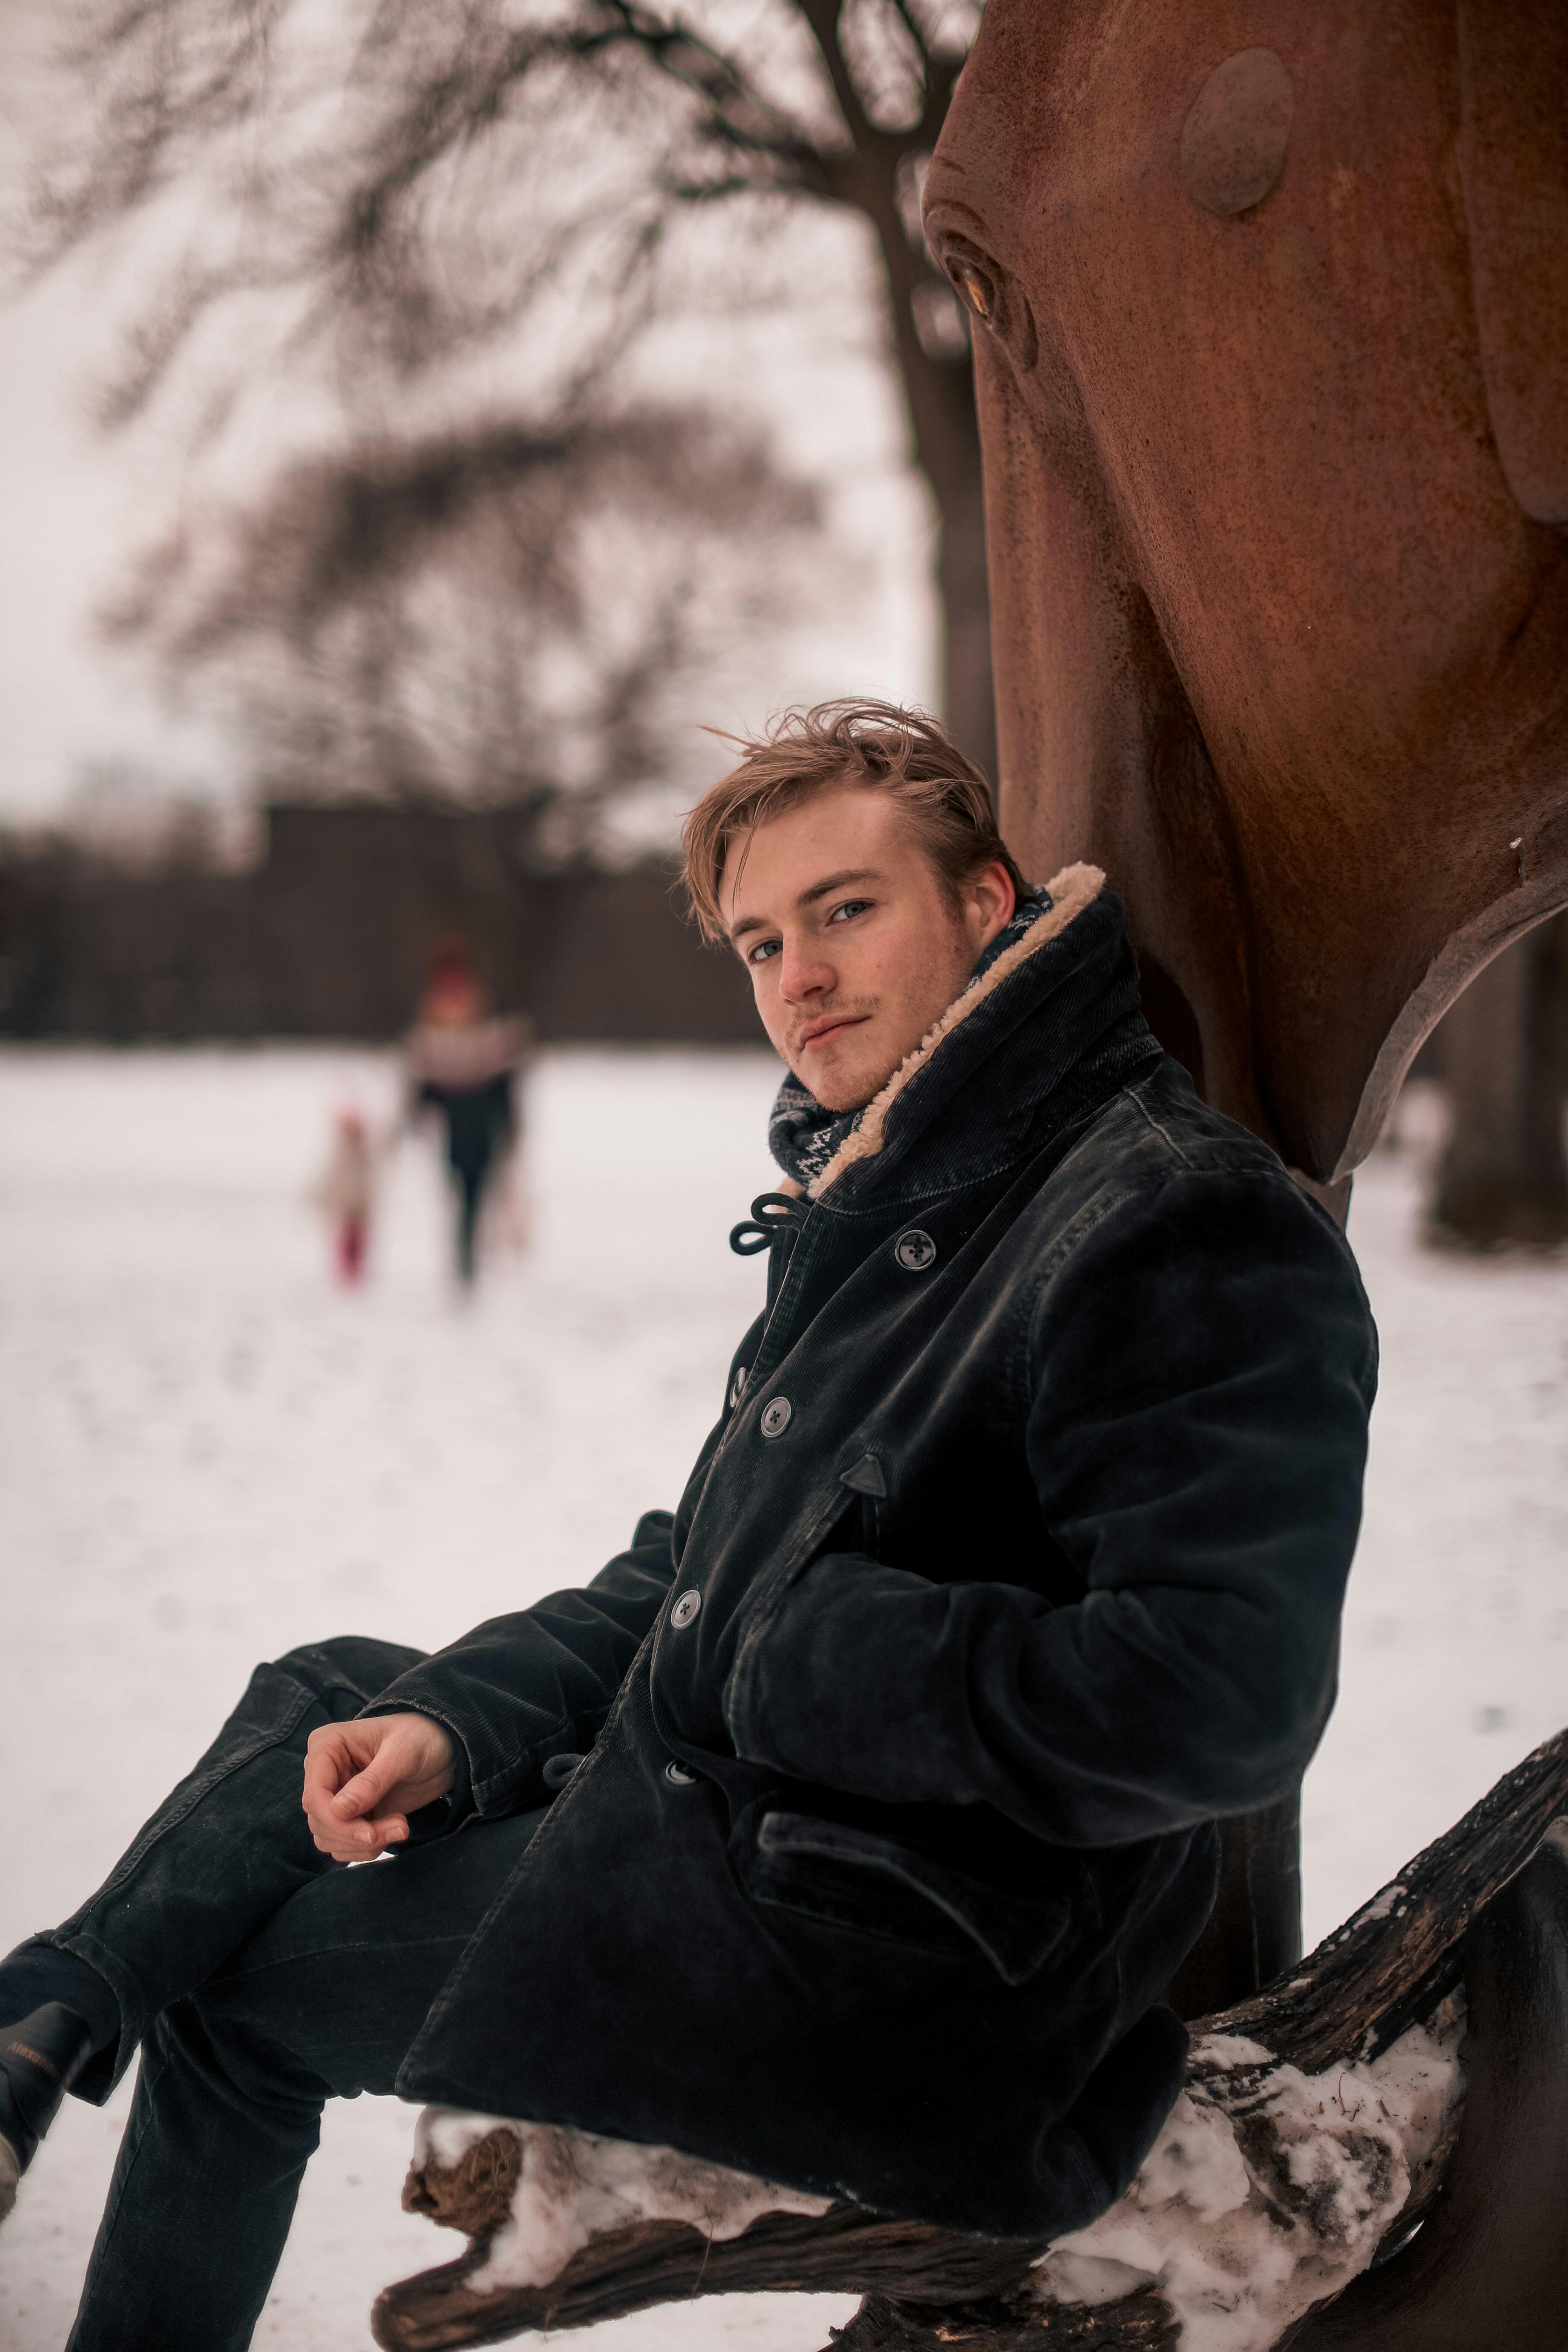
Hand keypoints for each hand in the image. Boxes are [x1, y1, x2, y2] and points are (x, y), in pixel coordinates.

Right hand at [302, 1713, 456, 1860]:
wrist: (442, 1749)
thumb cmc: (422, 1737)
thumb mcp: (403, 1753)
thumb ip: (372, 1781)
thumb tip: (339, 1810)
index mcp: (327, 1745)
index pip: (315, 1795)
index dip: (337, 1822)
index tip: (370, 1834)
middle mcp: (324, 1772)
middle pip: (319, 1821)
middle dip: (356, 1835)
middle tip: (400, 1828)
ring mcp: (335, 1795)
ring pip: (328, 1838)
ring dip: (363, 1845)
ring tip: (401, 1827)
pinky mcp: (349, 1815)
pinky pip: (342, 1845)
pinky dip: (365, 1849)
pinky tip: (392, 1833)